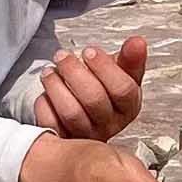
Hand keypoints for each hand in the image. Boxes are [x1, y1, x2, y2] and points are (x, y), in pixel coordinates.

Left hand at [31, 37, 148, 142]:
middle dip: (74, 72)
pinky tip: (46, 91)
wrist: (86, 109)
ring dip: (56, 86)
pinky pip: (52, 124)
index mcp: (129, 107)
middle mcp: (110, 124)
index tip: (89, 51)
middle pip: (94, 100)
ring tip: (49, 71)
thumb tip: (137, 42)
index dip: (104, 67)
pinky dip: (44, 105)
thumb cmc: (105, 88)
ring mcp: (86, 135)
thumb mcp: (122, 72)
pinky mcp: (64, 139)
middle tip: (63, 56)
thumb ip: (130, 57)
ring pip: (71, 113)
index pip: (122, 89)